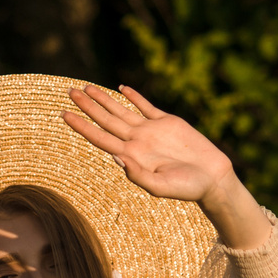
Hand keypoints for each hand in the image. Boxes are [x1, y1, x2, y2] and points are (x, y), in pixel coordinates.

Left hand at [62, 84, 271, 248]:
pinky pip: (146, 106)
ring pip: (121, 110)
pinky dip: (134, 96)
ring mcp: (151, 131)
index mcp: (131, 156)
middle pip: (105, 120)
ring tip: (86, 88)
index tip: (64, 114)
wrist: (212, 179)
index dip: (81, 125)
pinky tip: (121, 88)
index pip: (99, 137)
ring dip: (103, 99)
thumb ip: (138, 175)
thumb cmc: (187, 189)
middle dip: (86, 106)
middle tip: (69, 91)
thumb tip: (117, 157)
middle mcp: (137, 142)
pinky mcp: (168, 122)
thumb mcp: (160, 187)